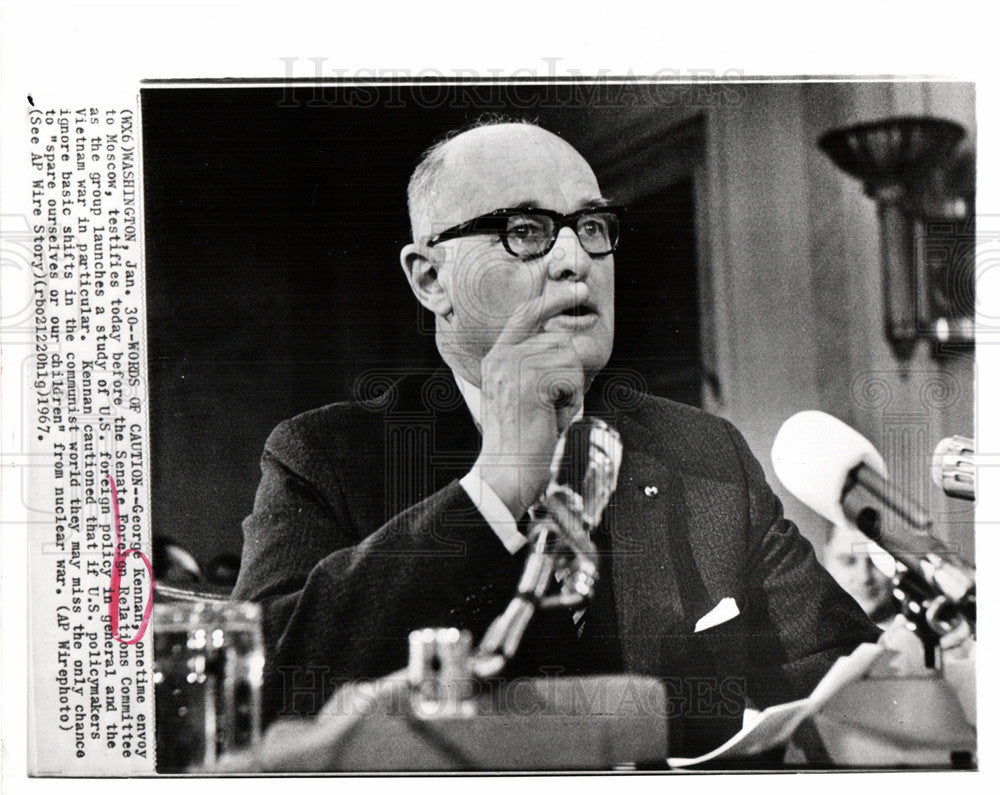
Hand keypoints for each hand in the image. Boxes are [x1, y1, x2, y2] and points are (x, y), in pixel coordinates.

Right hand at [475, 284, 589, 518]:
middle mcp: (501, 357)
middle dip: (568, 376)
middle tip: (549, 409)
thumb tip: (572, 344)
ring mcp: (514, 366)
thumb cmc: (520, 443)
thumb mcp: (524, 396)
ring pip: (569, 358)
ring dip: (570, 391)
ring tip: (547, 415)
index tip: (578, 291)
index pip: (526, 314)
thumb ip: (537, 368)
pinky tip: (549, 419)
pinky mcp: (531, 380)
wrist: (505, 474)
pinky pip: (572, 377)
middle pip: (560, 341)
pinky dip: (570, 402)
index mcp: (496, 358)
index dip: (553, 299)